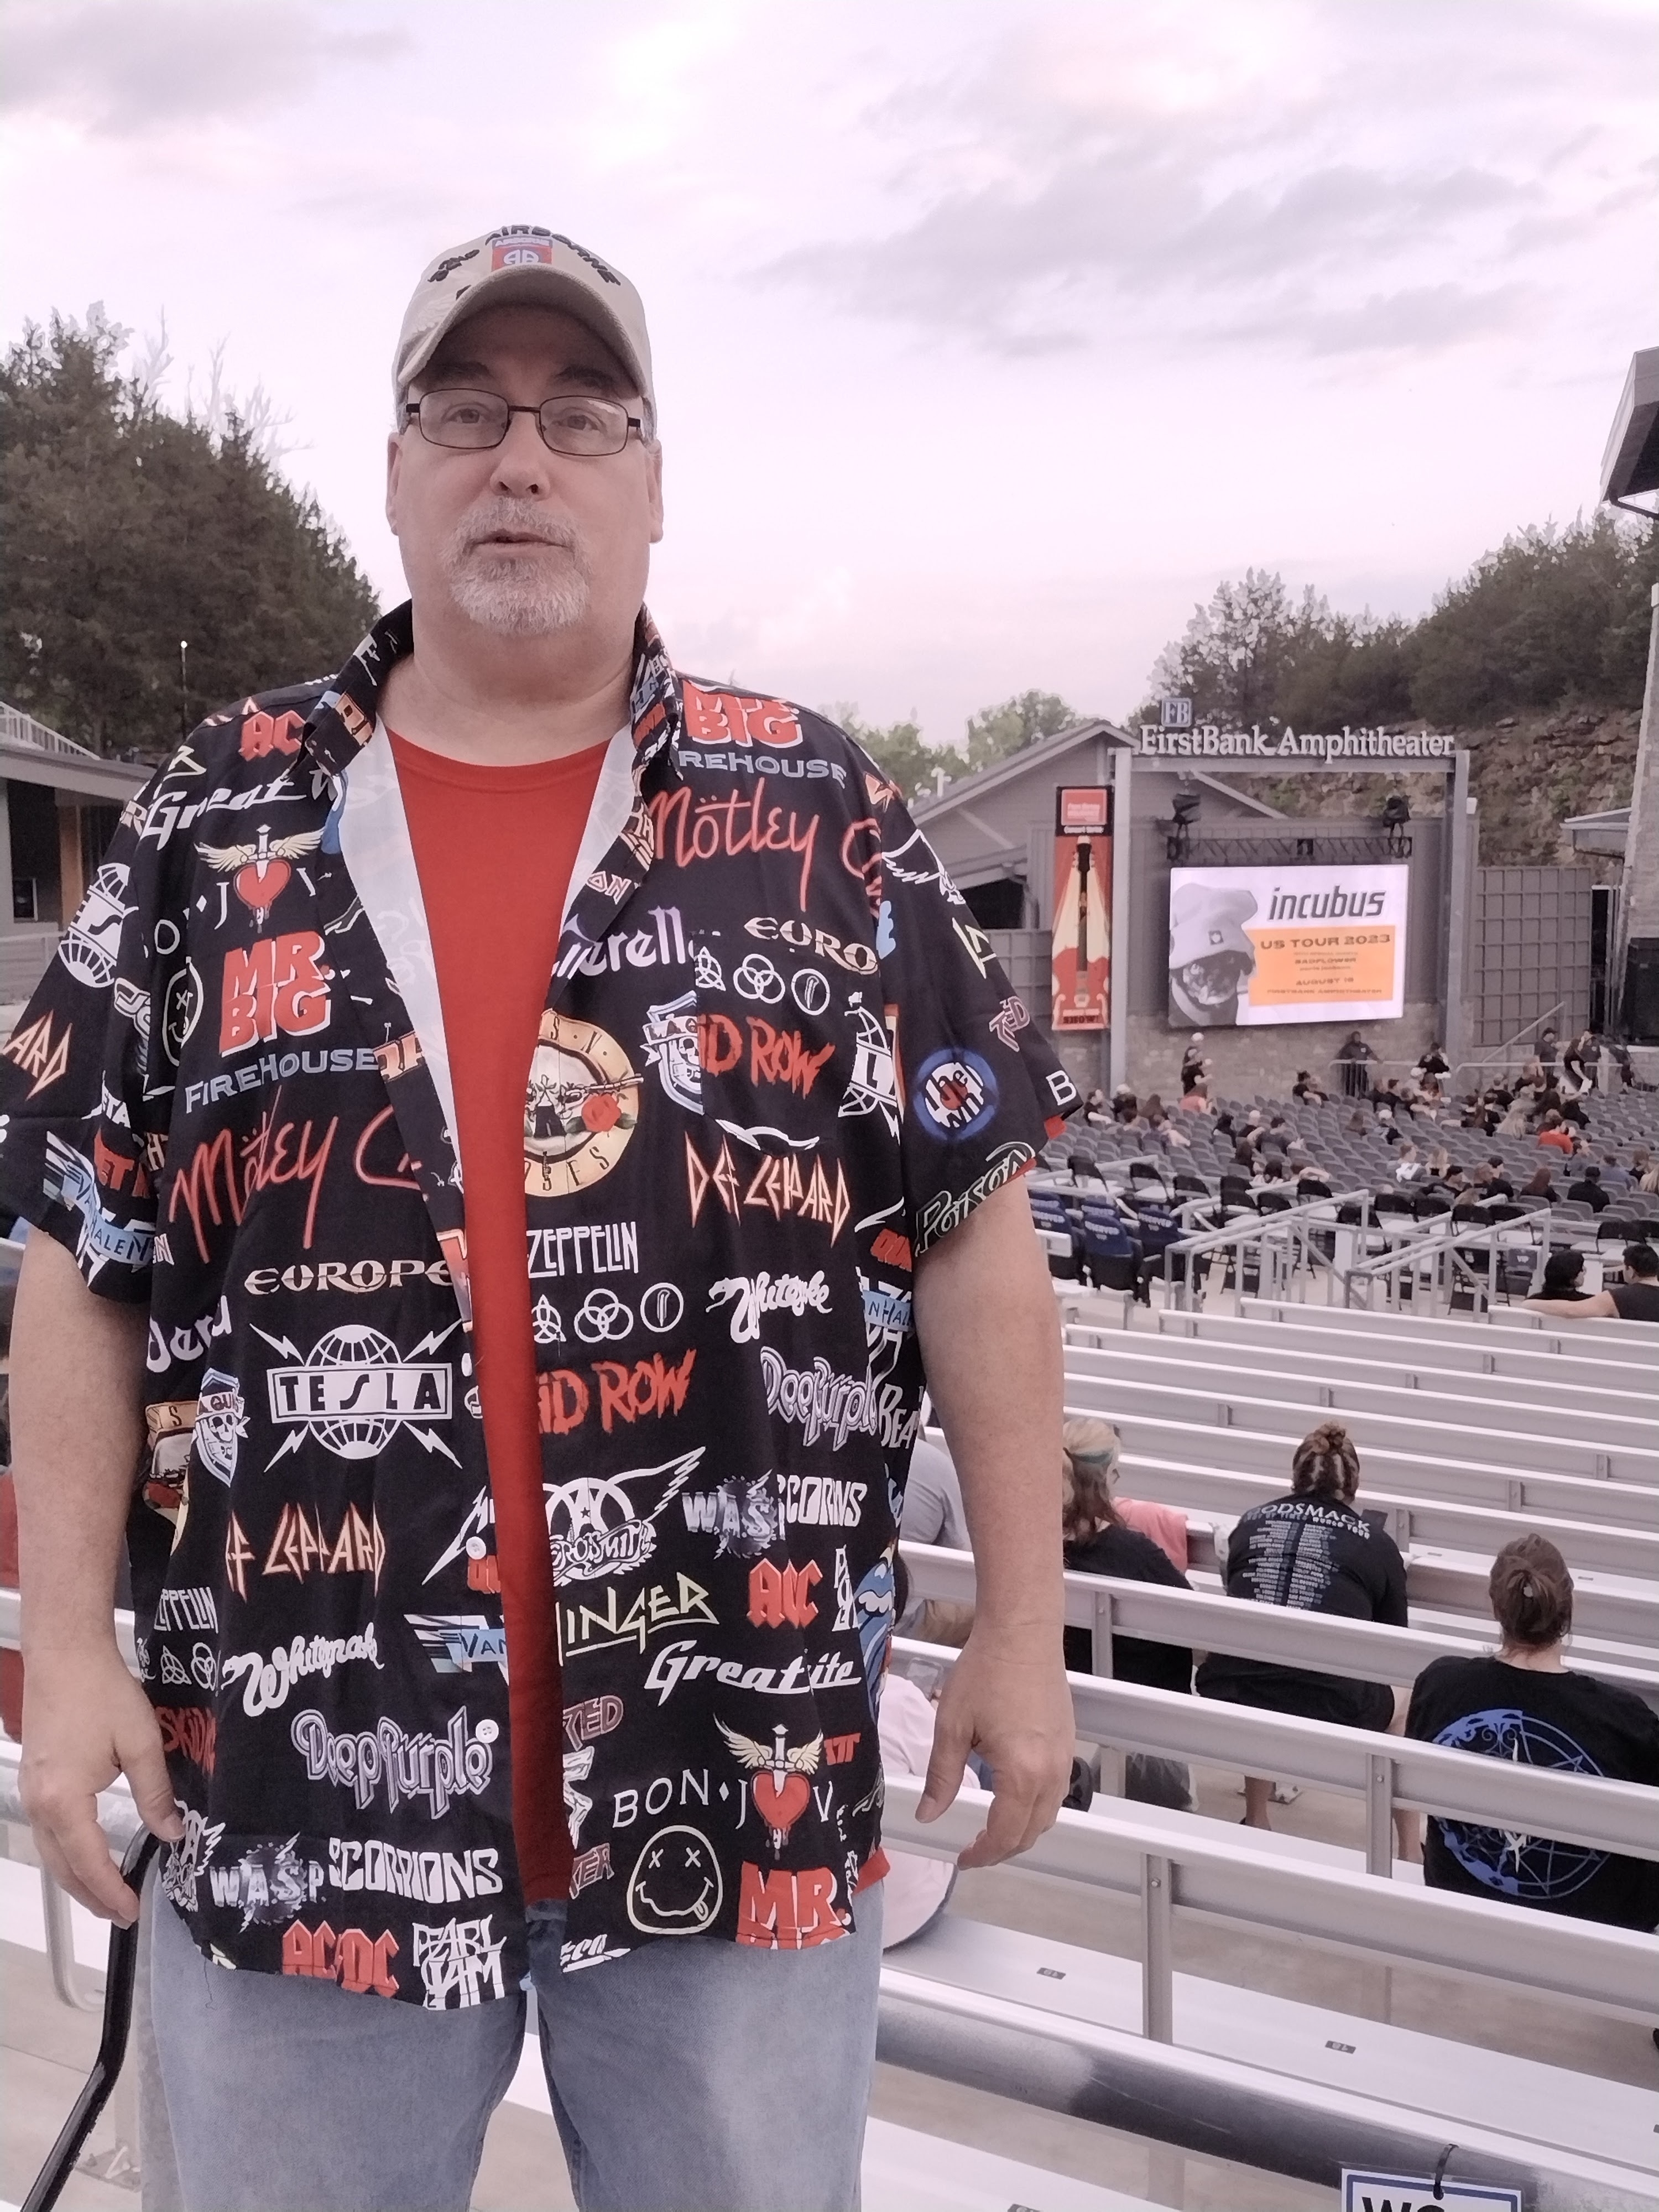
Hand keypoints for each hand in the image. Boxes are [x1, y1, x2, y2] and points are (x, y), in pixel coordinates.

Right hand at [19, 1644, 182, 1922]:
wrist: (65, 1654)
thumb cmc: (103, 1693)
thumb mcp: (141, 1742)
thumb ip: (156, 1793)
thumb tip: (173, 1834)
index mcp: (64, 1801)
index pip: (89, 1862)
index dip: (111, 1892)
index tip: (132, 1912)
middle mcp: (39, 1805)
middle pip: (63, 1867)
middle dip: (91, 1896)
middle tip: (122, 1914)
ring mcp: (30, 1792)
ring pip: (51, 1853)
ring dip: (77, 1878)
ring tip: (106, 1894)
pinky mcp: (32, 1779)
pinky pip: (47, 1832)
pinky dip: (66, 1853)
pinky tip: (86, 1855)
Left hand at [914, 1628, 1072, 1867]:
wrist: (1022, 1632)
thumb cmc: (987, 1670)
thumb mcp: (952, 1726)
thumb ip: (941, 1777)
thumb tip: (929, 1814)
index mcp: (1021, 1773)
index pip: (1005, 1835)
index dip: (982, 1855)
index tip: (962, 1859)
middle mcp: (1051, 1772)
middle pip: (1031, 1833)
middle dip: (1002, 1849)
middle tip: (972, 1850)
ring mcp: (1064, 1758)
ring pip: (1048, 1815)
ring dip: (1021, 1831)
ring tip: (990, 1829)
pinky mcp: (1068, 1743)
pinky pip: (1057, 1792)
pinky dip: (1035, 1807)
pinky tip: (1011, 1796)